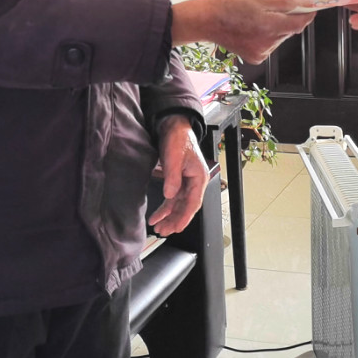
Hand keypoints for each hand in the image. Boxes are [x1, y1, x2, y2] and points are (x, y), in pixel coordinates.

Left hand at [149, 118, 207, 236]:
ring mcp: (186, 181)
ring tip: (159, 227)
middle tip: (163, 231)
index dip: (184, 217)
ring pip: (178, 204)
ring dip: (169, 216)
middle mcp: (195, 181)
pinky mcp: (177, 179)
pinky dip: (165, 207)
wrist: (173, 125)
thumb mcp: (174, 157)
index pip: (193, 203)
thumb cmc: (178, 138)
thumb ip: (172, 177)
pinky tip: (157, 215)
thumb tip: (170, 195)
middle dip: (175, 220)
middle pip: (186, 207)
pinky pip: (173, 198)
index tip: (176, 228)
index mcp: (199, 177)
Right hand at [172, 0, 314, 63]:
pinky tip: (255, 27)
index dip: (307, 15)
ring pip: (279, 38)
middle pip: (289, 31)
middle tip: (282, 6)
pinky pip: (269, 45)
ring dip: (277, 28)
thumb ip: (282, 3)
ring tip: (261, 16)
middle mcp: (267, 43)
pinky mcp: (255, 57)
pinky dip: (267, 36)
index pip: (298, 23)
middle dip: (288, 19)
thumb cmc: (226, 7)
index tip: (311, 8)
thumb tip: (301, 3)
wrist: (206, 21)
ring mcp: (261, 52)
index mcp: (268, 26)